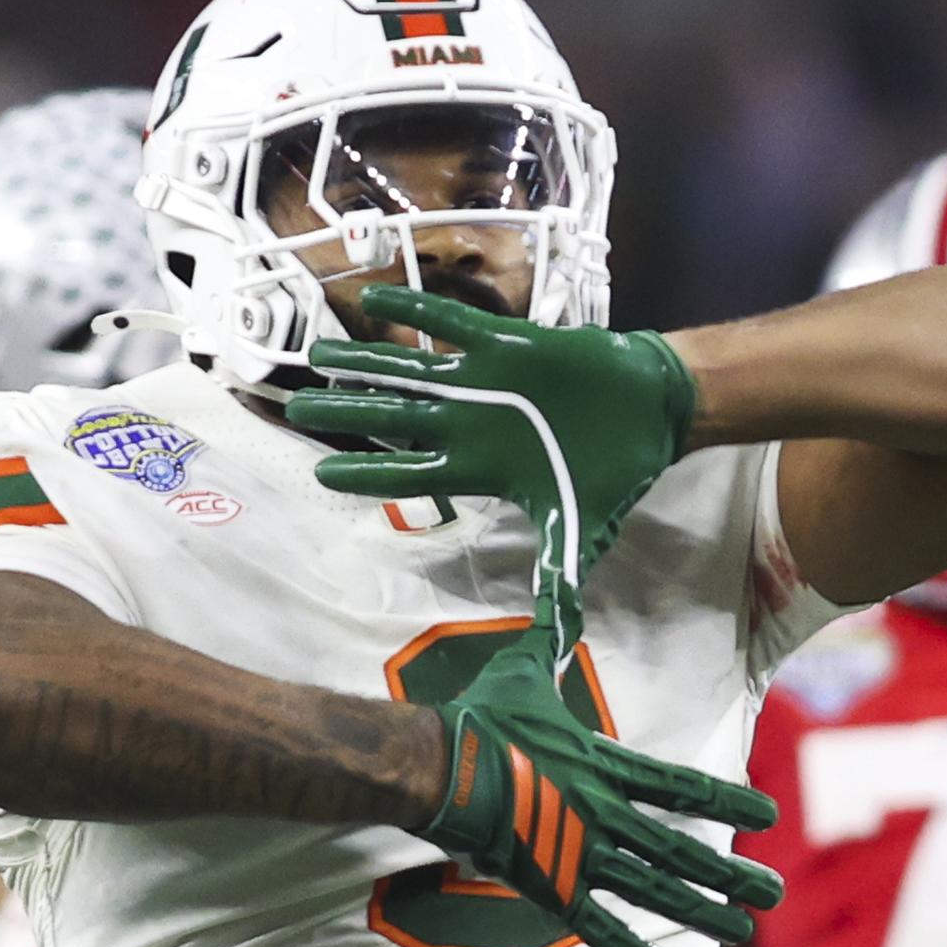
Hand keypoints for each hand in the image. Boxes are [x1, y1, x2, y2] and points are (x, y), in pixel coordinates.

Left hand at [287, 285, 696, 641]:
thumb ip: (560, 582)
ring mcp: (482, 381)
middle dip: (346, 414)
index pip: (408, 475)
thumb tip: (556, 650)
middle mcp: (468, 424)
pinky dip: (415, 310)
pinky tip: (373, 297)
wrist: (650, 411)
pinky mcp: (506, 343)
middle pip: (392, 418)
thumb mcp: (582, 532)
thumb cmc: (612, 470)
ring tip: (318, 354)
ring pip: (410, 369)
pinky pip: (451, 323)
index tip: (319, 477)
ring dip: (365, 363)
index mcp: (479, 468)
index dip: (364, 475)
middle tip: (296, 407)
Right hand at [415, 608, 779, 946]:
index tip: (768, 815)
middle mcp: (603, 812)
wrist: (435, 767)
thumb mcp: (521, 669)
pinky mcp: (549, 887)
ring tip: (743, 930)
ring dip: (701, 912)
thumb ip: (549, 631)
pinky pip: (601, 929)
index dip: (728, 801)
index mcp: (603, 764)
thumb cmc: (476, 718)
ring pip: (654, 891)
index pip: (682, 787)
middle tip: (774, 891)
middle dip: (730, 872)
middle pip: (680, 849)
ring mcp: (578, 853)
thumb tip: (559, 580)